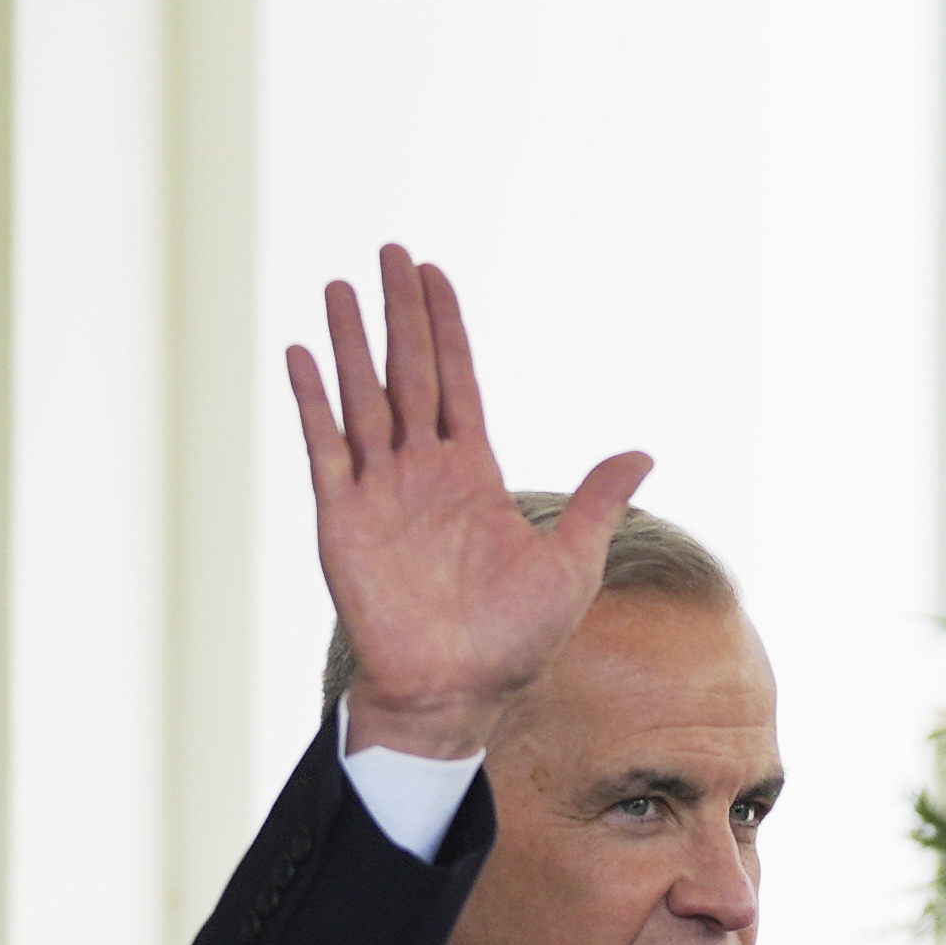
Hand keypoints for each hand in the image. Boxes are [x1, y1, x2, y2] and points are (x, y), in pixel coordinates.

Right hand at [286, 245, 651, 760]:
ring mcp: (380, 494)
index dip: (446, 328)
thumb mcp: (571, 563)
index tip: (434, 274)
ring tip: (338, 285)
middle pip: (407, 373)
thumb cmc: (516, 642)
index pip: (457, 382)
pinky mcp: (343, 521)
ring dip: (350, 342)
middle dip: (399, 313)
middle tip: (389, 251)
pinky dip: (313, 402)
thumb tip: (643, 454)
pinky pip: (326, 449)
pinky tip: (302, 355)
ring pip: (362, 399)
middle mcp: (422, 474)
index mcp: (473, 476)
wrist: (458, 694)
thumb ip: (596, 501)